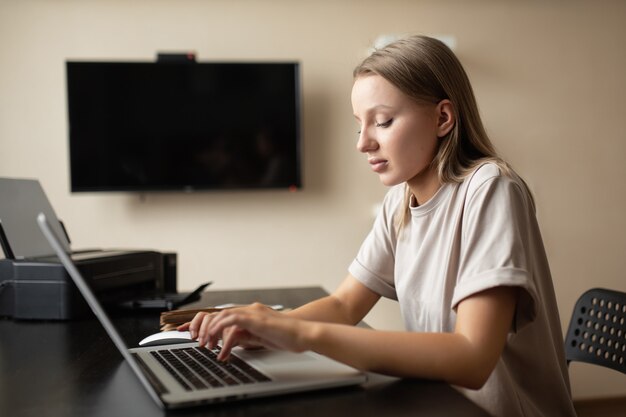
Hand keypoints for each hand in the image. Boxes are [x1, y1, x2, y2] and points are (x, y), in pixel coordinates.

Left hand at [179, 303, 313, 360]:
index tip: (195, 331)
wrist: (303, 334)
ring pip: (223, 314)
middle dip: (203, 324)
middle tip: (194, 338)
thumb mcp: (261, 337)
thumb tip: (231, 341)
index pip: (224, 314)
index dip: (208, 322)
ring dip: (210, 329)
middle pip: (219, 312)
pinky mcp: (256, 319)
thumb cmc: (287, 337)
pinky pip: (232, 319)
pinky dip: (220, 327)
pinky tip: (214, 337)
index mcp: (252, 313)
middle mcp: (251, 309)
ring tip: (203, 343)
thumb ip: (246, 335)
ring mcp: (253, 312)